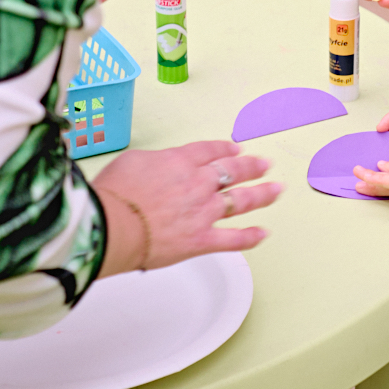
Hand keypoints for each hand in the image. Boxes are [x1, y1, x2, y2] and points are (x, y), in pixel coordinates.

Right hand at [92, 142, 280, 275]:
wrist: (113, 225)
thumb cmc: (114, 194)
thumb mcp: (132, 161)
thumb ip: (154, 162)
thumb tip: (160, 167)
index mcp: (181, 161)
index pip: (210, 151)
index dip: (225, 149)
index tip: (235, 149)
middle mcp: (198, 184)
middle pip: (232, 171)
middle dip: (252, 166)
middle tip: (264, 164)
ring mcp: (204, 212)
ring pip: (241, 201)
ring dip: (262, 194)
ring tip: (276, 190)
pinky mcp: (202, 240)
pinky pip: (233, 239)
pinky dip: (250, 237)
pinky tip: (263, 234)